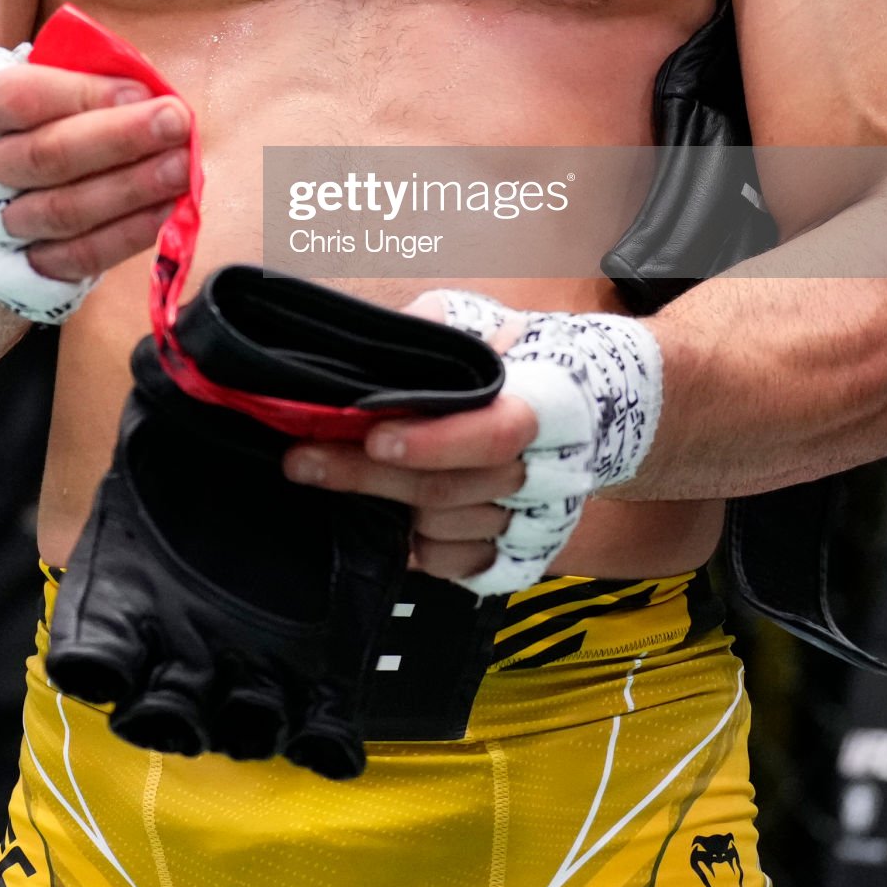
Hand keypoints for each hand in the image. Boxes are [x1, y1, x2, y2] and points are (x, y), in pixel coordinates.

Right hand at [0, 61, 189, 283]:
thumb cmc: (30, 129)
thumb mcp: (39, 92)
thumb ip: (82, 82)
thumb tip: (148, 90)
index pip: (17, 97)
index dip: (80, 93)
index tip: (141, 90)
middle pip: (44, 157)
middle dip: (118, 138)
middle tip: (176, 122)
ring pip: (63, 211)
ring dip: (130, 188)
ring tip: (182, 166)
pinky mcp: (20, 275)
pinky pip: (78, 257)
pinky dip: (126, 234)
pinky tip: (166, 210)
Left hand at [284, 288, 664, 593]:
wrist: (585, 407)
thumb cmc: (520, 358)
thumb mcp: (483, 320)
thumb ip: (436, 327)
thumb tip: (377, 339)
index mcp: (546, 406)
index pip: (494, 433)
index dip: (434, 440)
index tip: (374, 435)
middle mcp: (543, 473)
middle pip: (447, 488)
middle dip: (365, 475)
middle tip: (302, 459)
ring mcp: (531, 522)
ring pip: (441, 529)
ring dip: (379, 507)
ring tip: (330, 477)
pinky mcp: (516, 557)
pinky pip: (451, 566)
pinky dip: (411, 548)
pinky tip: (385, 518)